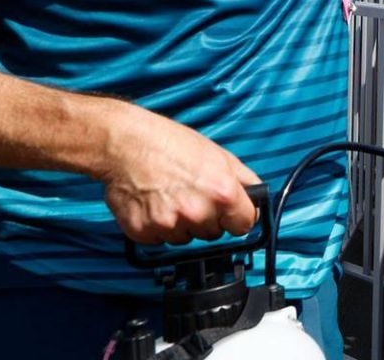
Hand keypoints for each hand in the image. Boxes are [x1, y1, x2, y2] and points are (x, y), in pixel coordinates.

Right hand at [98, 105, 261, 244]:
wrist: (125, 144)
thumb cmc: (171, 144)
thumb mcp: (220, 155)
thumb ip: (244, 180)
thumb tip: (258, 198)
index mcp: (223, 193)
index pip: (244, 225)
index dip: (237, 217)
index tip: (229, 213)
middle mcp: (198, 213)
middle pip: (213, 233)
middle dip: (207, 219)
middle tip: (191, 194)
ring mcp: (169, 225)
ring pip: (186, 238)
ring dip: (181, 223)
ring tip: (170, 195)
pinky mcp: (144, 232)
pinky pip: (160, 240)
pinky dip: (157, 226)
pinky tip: (153, 203)